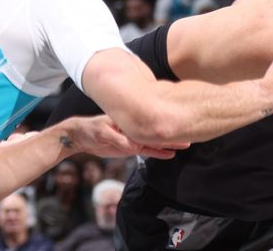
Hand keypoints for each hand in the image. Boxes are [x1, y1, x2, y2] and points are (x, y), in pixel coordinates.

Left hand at [68, 115, 189, 159]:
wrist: (82, 137)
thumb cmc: (90, 130)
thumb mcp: (101, 132)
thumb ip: (117, 139)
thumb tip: (133, 147)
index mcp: (130, 119)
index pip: (149, 120)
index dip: (162, 122)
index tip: (177, 123)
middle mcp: (135, 127)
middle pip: (156, 130)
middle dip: (172, 131)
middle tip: (190, 132)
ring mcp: (135, 137)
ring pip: (155, 140)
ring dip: (169, 142)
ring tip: (186, 143)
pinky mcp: (132, 147)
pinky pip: (148, 150)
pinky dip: (159, 152)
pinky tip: (171, 154)